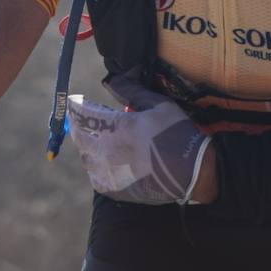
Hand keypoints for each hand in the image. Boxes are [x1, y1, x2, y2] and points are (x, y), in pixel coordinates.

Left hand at [66, 73, 211, 204]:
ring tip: (97, 143)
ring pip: (86, 158)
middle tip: (85, 122)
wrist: (193, 171)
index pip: (82, 114)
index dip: (76, 106)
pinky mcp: (116, 190)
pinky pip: (96, 178)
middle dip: (79, 126)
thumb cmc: (177, 133)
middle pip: (79, 136)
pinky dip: (97, 169)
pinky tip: (106, 164)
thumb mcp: (159, 105)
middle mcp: (109, 150)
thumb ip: (132, 91)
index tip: (77, 102)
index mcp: (118, 126)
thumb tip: (112, 80)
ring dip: (88, 148)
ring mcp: (111, 172)